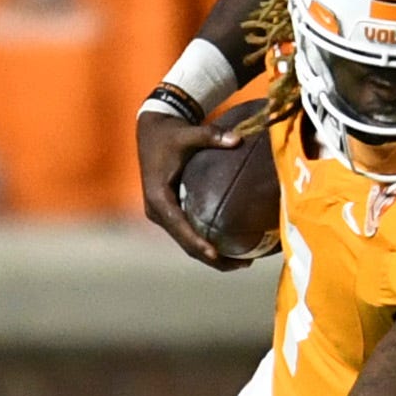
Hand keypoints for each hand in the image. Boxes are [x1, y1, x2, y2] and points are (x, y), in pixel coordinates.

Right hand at [136, 109, 254, 271]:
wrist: (151, 130)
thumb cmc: (170, 133)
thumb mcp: (188, 133)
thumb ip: (211, 136)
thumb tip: (238, 139)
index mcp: (158, 197)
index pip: (180, 227)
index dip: (198, 243)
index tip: (217, 255)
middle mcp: (157, 211)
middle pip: (185, 244)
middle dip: (213, 259)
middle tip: (244, 264)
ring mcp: (162, 215)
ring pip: (187, 243)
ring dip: (213, 257)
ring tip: (244, 262)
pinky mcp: (169, 213)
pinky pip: (189, 234)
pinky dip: (208, 243)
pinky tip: (233, 247)